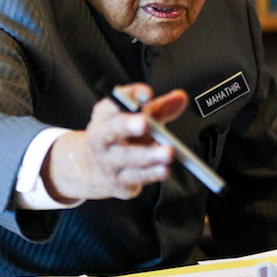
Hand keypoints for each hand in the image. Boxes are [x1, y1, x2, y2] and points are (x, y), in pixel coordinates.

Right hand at [42, 83, 188, 200]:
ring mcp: (109, 162)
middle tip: (144, 122)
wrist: (96, 170)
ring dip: (149, 155)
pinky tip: (165, 169)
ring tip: (168, 152)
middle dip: (128, 125)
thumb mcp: (138, 119)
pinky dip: (153, 173)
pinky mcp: (120, 182)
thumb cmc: (122, 138)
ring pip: (129, 158)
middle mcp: (101, 139)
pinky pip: (137, 177)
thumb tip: (180, 98)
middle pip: (113, 130)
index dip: (129, 96)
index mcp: (103, 117)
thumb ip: (159, 107)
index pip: (112, 103)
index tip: (146, 95)